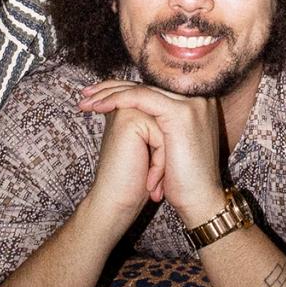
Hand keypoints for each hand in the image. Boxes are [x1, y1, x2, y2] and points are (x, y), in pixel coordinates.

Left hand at [79, 81, 226, 226]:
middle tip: (86, 95)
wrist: (199, 200)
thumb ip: (155, 121)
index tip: (97, 95)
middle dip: (112, 89)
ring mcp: (192, 104)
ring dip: (109, 94)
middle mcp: (200, 98)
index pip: (154, 88)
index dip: (123, 89)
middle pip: (147, 86)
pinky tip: (98, 106)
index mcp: (198, 103)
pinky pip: (141, 98)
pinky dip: (117, 100)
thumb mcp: (168, 143)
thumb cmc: (182, 178)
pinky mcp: (181, 113)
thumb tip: (125, 108)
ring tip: (86, 103)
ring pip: (142, 90)